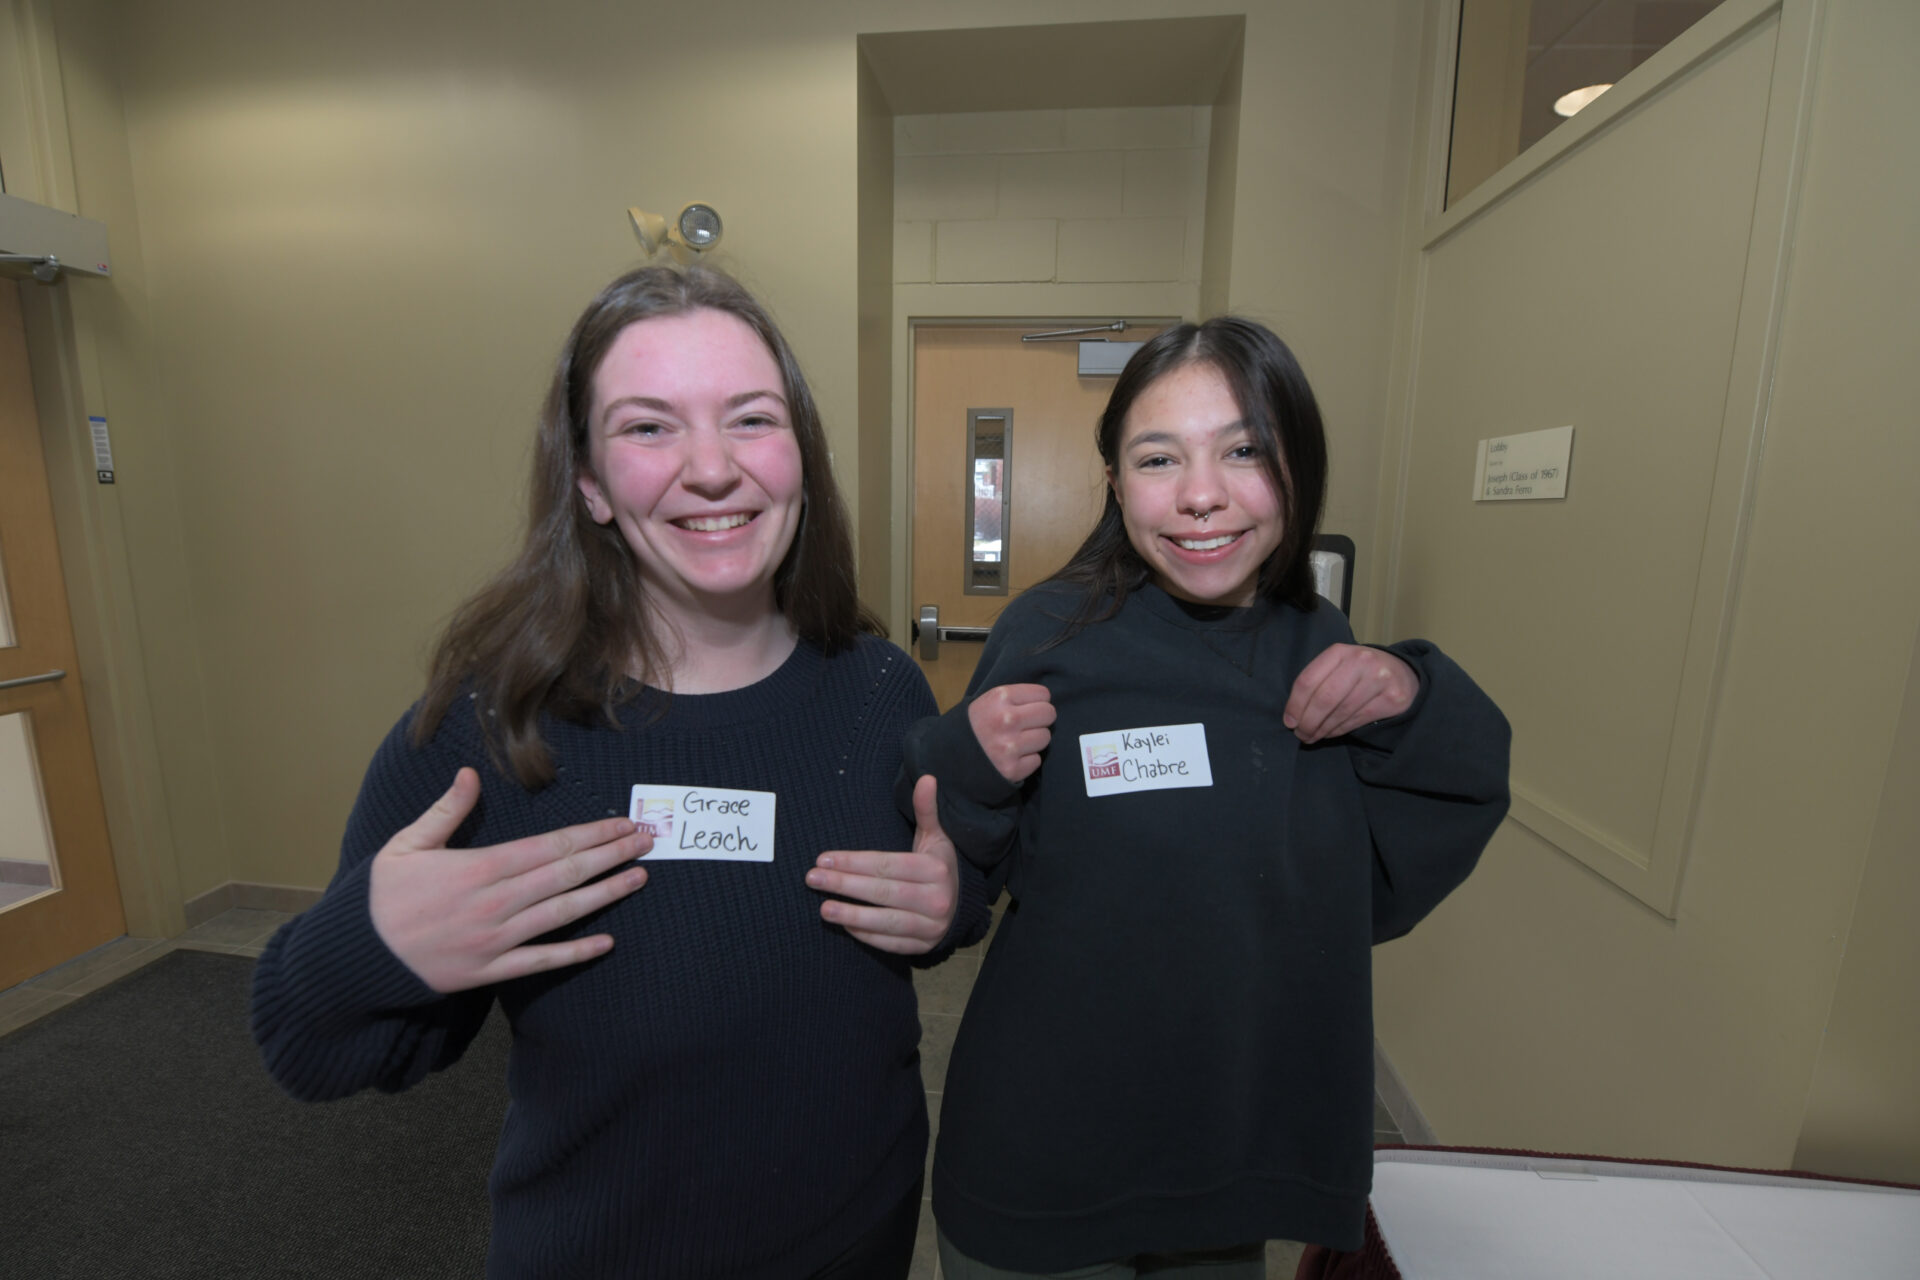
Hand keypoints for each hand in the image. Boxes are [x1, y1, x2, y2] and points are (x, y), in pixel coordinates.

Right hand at [368, 768, 652, 992]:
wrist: (356, 957)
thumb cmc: (382, 896)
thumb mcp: (406, 844)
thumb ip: (445, 810)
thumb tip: (469, 773)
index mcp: (478, 868)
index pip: (550, 846)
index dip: (592, 834)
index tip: (622, 823)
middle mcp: (495, 903)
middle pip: (567, 875)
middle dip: (611, 856)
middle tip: (648, 842)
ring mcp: (495, 940)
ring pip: (563, 914)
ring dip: (606, 895)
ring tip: (639, 878)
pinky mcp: (490, 971)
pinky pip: (541, 962)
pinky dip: (575, 953)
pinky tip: (607, 942)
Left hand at [806, 775, 958, 955]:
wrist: (962, 904)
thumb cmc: (939, 865)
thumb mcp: (935, 837)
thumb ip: (926, 810)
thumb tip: (927, 778)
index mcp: (935, 870)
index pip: (886, 865)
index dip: (853, 862)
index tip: (823, 859)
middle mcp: (936, 899)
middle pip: (882, 891)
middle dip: (844, 885)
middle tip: (812, 879)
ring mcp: (931, 926)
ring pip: (886, 921)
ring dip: (851, 915)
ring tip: (823, 908)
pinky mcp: (924, 946)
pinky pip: (891, 943)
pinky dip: (867, 935)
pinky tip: (845, 926)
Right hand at [967, 682, 1054, 782]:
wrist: (947, 757)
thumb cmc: (973, 726)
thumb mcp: (987, 701)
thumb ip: (1014, 698)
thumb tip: (1046, 700)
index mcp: (1000, 697)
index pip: (1043, 694)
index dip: (1037, 701)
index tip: (1027, 708)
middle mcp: (1006, 719)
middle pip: (1049, 714)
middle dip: (1040, 720)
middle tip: (1026, 726)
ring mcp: (1010, 746)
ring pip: (1045, 737)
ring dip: (1034, 741)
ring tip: (1016, 742)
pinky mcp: (1012, 769)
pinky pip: (1036, 760)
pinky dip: (1027, 760)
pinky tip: (1012, 758)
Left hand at [1284, 644, 1417, 743]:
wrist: (1403, 674)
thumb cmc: (1360, 672)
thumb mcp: (1338, 666)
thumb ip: (1317, 682)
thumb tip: (1293, 715)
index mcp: (1340, 652)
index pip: (1308, 680)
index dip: (1295, 705)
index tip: (1289, 721)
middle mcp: (1360, 662)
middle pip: (1324, 699)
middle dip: (1308, 721)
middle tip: (1300, 734)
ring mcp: (1378, 679)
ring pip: (1340, 712)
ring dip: (1322, 730)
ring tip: (1311, 736)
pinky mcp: (1391, 699)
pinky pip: (1356, 720)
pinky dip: (1338, 731)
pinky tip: (1330, 733)